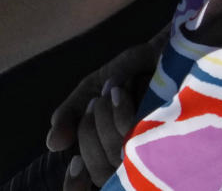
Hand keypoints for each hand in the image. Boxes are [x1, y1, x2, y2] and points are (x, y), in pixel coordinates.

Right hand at [46, 27, 167, 189]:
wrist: (168, 46)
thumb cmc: (133, 73)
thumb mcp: (92, 88)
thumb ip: (71, 114)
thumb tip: (51, 144)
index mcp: (111, 153)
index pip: (87, 187)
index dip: (76, 185)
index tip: (75, 165)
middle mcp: (133, 160)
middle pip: (98, 171)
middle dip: (88, 132)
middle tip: (95, 103)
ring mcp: (153, 152)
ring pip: (115, 156)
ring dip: (103, 117)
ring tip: (112, 93)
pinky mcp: (169, 138)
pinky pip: (131, 136)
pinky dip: (119, 110)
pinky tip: (120, 92)